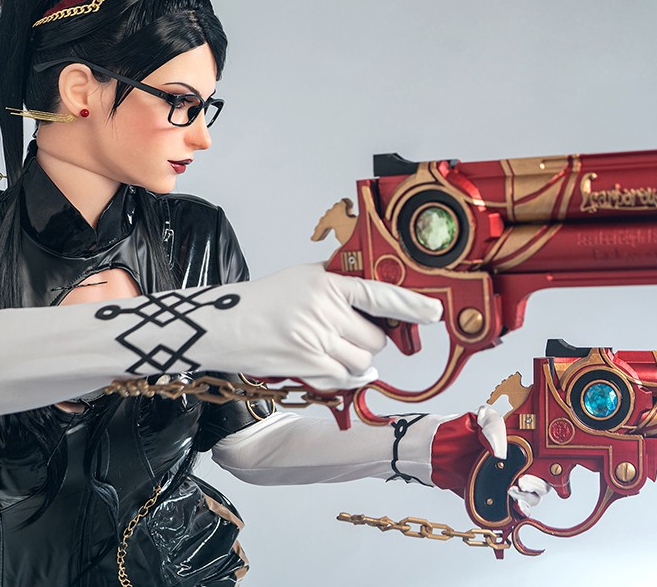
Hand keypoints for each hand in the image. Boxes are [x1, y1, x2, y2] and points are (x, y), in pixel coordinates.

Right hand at [223, 263, 441, 390]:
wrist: (222, 325)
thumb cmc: (264, 299)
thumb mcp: (303, 276)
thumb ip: (340, 281)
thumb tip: (377, 292)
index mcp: (327, 283)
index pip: (380, 294)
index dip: (412, 305)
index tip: (434, 312)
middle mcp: (324, 312)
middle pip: (376, 337)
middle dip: (372, 339)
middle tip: (352, 333)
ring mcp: (315, 342)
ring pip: (364, 361)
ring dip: (358, 359)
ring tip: (336, 347)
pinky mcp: (307, 368)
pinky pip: (346, 379)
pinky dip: (348, 377)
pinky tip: (336, 365)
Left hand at [472, 404, 550, 515]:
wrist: (436, 451)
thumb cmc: (461, 431)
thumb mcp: (480, 418)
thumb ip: (493, 426)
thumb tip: (502, 451)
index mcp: (522, 444)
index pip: (547, 457)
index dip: (550, 464)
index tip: (536, 467)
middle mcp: (520, 464)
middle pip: (545, 480)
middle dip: (539, 485)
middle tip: (522, 482)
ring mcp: (509, 482)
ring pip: (533, 497)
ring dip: (529, 498)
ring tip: (513, 491)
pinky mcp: (498, 499)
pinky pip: (515, 509)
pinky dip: (521, 512)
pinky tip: (515, 508)